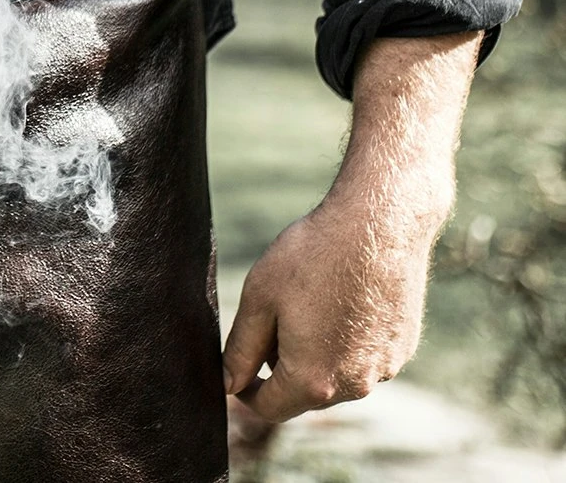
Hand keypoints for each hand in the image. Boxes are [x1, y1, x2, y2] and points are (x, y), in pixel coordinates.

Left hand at [222, 31, 482, 422]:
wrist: (388, 210)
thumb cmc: (314, 246)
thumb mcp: (261, 293)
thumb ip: (242, 346)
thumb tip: (227, 389)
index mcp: (317, 379)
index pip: (264, 410)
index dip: (236, 396)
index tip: (217, 387)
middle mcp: (358, 384)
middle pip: (298, 390)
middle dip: (270, 368)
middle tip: (251, 335)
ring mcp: (386, 363)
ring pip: (329, 365)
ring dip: (306, 344)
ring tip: (297, 298)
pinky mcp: (403, 338)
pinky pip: (357, 341)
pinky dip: (339, 323)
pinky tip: (333, 288)